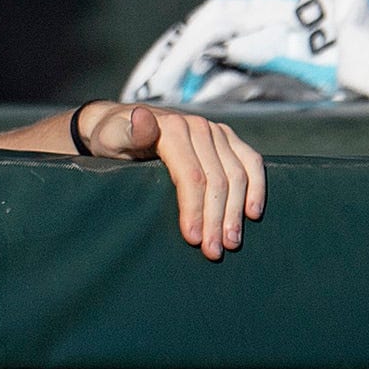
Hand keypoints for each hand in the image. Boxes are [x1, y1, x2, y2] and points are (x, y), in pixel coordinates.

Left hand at [79, 100, 265, 259]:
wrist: (120, 123)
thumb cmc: (113, 137)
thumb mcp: (112, 136)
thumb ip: (129, 132)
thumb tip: (142, 117)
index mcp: (173, 129)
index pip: (191, 175)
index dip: (194, 209)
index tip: (192, 239)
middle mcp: (198, 127)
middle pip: (216, 179)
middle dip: (216, 219)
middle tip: (213, 251)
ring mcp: (216, 132)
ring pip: (237, 176)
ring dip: (236, 212)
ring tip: (230, 242)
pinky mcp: (227, 139)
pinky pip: (251, 163)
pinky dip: (256, 188)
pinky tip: (252, 214)